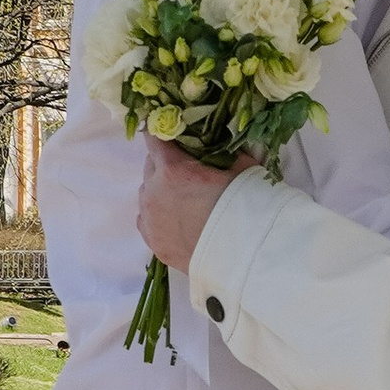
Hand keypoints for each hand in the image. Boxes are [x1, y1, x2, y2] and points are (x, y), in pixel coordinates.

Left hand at [137, 139, 255, 276]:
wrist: (242, 255)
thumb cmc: (243, 208)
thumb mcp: (243, 170)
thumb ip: (230, 153)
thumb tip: (229, 144)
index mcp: (172, 169)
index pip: (154, 139)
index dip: (163, 134)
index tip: (172, 135)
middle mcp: (153, 191)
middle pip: (150, 165)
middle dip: (165, 163)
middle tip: (187, 169)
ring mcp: (150, 218)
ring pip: (146, 193)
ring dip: (159, 189)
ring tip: (183, 198)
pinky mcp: (152, 242)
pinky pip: (146, 219)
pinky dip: (157, 214)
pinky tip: (175, 219)